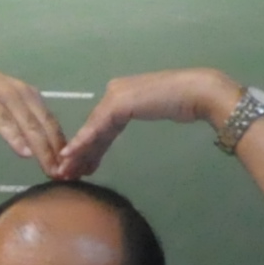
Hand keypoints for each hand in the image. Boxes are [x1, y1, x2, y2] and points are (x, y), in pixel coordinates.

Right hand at [0, 59, 64, 172]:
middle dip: (56, 151)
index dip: (61, 145)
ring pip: (30, 126)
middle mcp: (23, 94)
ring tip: (50, 168)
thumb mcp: (3, 105)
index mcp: (29, 96)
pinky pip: (5, 122)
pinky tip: (24, 152)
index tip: (68, 167)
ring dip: (42, 149)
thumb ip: (18, 119)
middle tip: (64, 174)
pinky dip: (16, 137)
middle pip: (46, 126)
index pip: (51, 123)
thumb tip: (33, 143)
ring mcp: (6, 96)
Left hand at [51, 67, 238, 179]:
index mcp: (124, 93)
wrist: (198, 94)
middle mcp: (115, 91)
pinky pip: (96, 127)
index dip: (91, 146)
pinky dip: (83, 141)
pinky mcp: (118, 103)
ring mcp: (115, 96)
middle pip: (93, 127)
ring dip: (77, 151)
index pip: (102, 124)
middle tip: (68, 173)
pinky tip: (70, 154)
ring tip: (65, 171)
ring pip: (91, 128)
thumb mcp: (154, 111)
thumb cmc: (184, 103)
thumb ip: (138, 114)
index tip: (83, 166)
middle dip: (81, 152)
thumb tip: (127, 126)